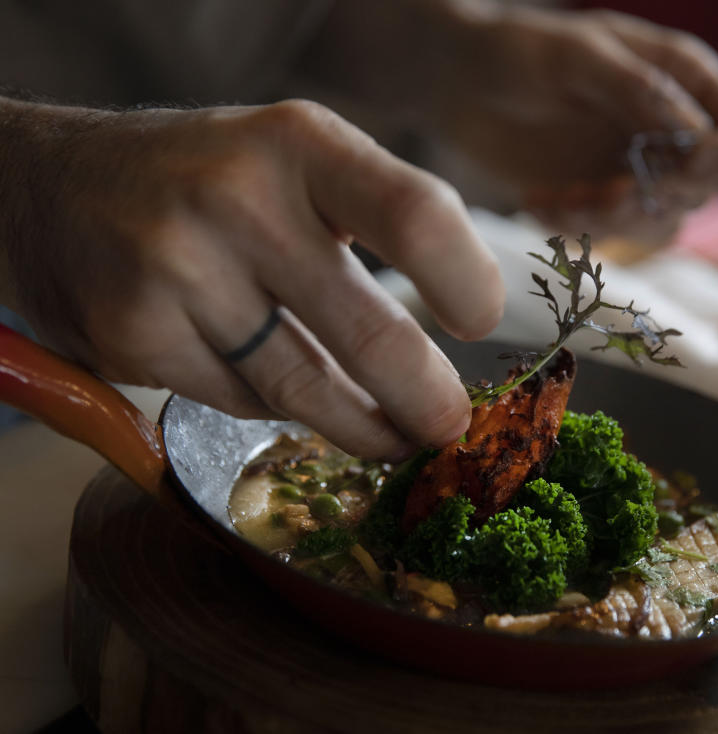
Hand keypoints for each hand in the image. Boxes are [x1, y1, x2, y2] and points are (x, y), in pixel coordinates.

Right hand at [0, 98, 503, 458]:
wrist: (54, 188)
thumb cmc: (207, 180)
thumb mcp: (294, 160)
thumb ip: (373, 220)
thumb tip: (464, 315)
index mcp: (301, 144)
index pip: (417, 217)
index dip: (466, 284)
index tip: (481, 323)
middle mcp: (238, 199)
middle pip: (370, 335)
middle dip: (426, 401)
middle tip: (449, 426)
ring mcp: (179, 269)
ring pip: (305, 390)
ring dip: (365, 428)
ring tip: (394, 437)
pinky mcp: (135, 332)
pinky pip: (240, 400)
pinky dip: (271, 406)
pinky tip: (274, 384)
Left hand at [432, 5, 717, 239]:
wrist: (455, 81)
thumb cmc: (514, 50)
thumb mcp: (574, 56)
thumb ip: (636, 89)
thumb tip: (697, 135)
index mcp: (683, 80)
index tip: (679, 169)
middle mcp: (670, 130)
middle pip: (708, 190)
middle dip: (656, 199)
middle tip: (602, 192)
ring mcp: (634, 169)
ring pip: (661, 226)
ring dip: (613, 223)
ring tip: (560, 201)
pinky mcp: (596, 199)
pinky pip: (609, 236)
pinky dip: (575, 229)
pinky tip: (537, 201)